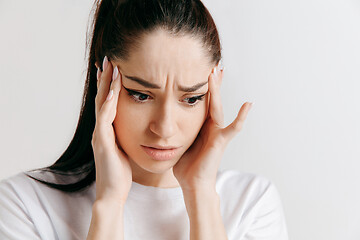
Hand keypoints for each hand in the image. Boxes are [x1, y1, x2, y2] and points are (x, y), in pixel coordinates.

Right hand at [91, 56, 131, 202]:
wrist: (112, 193)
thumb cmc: (120, 173)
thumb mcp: (125, 149)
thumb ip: (127, 136)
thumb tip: (138, 126)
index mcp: (107, 130)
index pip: (109, 102)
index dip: (110, 85)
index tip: (116, 68)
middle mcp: (101, 129)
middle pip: (103, 98)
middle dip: (106, 78)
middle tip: (109, 59)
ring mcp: (100, 135)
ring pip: (102, 104)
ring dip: (106, 85)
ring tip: (111, 66)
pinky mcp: (102, 142)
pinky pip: (105, 118)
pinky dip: (109, 103)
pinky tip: (115, 90)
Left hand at [173, 66, 252, 191]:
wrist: (193, 184)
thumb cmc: (187, 165)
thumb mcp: (179, 142)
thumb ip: (176, 129)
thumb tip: (163, 121)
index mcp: (200, 125)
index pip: (200, 101)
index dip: (200, 86)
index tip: (198, 70)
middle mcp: (210, 126)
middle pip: (211, 100)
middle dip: (211, 82)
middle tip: (211, 63)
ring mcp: (217, 132)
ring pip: (218, 107)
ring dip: (218, 90)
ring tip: (219, 72)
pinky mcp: (220, 141)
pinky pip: (233, 128)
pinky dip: (241, 118)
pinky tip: (248, 105)